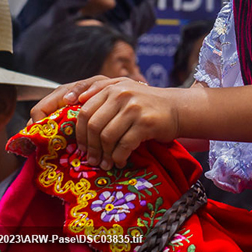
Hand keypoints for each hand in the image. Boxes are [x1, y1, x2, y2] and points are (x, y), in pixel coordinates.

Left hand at [31, 76, 179, 169]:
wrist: (177, 108)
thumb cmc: (147, 103)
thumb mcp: (124, 90)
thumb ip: (100, 92)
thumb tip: (75, 101)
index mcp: (112, 87)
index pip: (85, 112)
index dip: (80, 133)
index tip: (82, 148)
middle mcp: (121, 95)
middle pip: (94, 126)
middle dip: (91, 147)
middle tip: (93, 160)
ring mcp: (134, 108)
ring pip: (107, 137)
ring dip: (105, 155)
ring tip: (107, 163)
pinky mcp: (146, 122)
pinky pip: (124, 145)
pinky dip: (119, 157)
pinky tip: (121, 160)